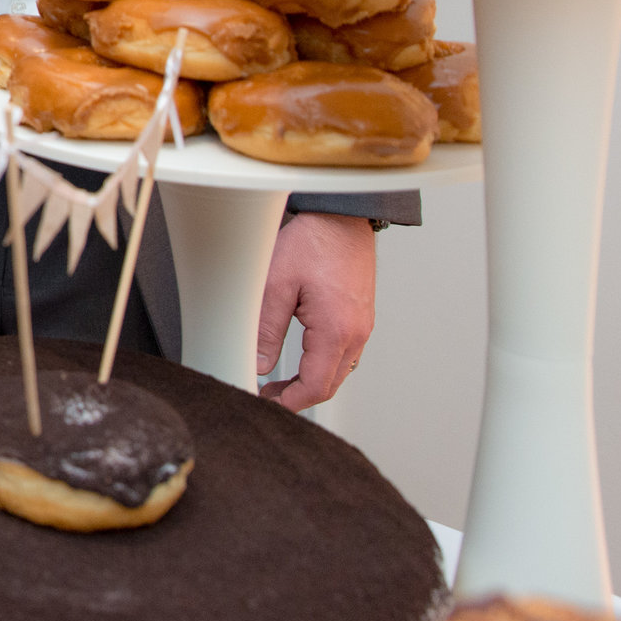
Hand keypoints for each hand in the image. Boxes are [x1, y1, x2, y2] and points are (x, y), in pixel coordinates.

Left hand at [256, 212, 375, 410]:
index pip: (316, 386)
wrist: (341, 217)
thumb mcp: (275, 285)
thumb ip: (266, 330)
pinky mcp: (361, 317)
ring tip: (280, 379)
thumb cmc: (312, 243)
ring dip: (311, 380)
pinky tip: (303, 357)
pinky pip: (345, 352)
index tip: (267, 403)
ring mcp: (362, 326)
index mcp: (336, 330)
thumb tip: (258, 364)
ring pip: (339, 370)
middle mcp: (356, 333)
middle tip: (268, 395)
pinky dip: (324, 363)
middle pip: (330, 384)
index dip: (290, 402)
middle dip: (299, 395)